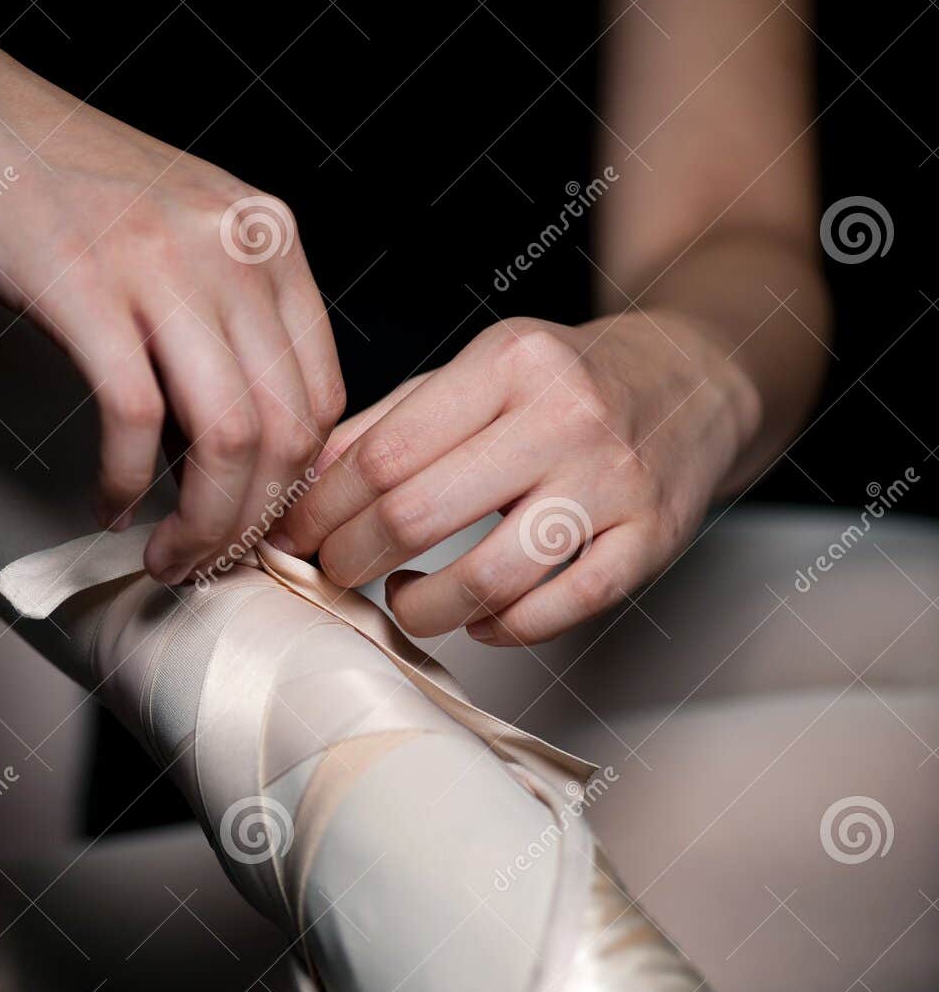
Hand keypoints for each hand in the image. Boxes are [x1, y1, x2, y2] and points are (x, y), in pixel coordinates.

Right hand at [0, 0, 343, 582]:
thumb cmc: (74, 190)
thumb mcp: (189, 240)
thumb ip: (229, 331)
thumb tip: (240, 459)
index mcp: (272, 240)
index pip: (325, 399)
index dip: (296, 487)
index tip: (260, 530)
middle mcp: (236, 248)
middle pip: (287, 432)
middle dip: (253, 525)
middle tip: (214, 564)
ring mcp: (164, 264)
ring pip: (228, 439)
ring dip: (201, 524)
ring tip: (169, 555)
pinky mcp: (88, 287)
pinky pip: (136, 420)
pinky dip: (126, 484)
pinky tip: (112, 503)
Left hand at [273, 313, 758, 643]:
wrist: (697, 380)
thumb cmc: (569, 382)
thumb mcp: (481, 370)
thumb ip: (393, 422)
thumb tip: (303, 485)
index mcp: (512, 362)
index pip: (385, 453)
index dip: (323, 509)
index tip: (294, 536)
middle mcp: (567, 417)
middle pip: (418, 514)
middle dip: (351, 559)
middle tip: (333, 573)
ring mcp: (613, 484)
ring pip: (486, 579)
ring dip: (420, 608)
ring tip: (403, 599)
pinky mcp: (649, 541)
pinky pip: (556, 611)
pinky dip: (500, 629)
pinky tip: (476, 618)